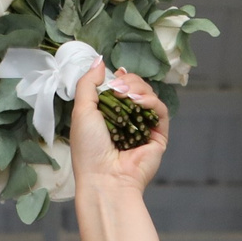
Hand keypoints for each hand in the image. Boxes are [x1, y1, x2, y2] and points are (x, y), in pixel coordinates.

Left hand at [67, 64, 166, 197]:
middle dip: (129, 82)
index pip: (120, 89)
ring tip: (125, 94)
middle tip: (117, 88)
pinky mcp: (158, 137)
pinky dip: (151, 101)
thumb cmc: (88, 149)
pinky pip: (160, 111)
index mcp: (108, 116)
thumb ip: (88, 83)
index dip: (120, 78)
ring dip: (139, 88)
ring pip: (149, 97)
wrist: (104, 179)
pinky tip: (139, 101)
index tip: (115, 74)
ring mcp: (143, 129)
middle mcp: (127, 122)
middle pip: (136, 89)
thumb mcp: (81, 110)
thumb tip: (100, 61)